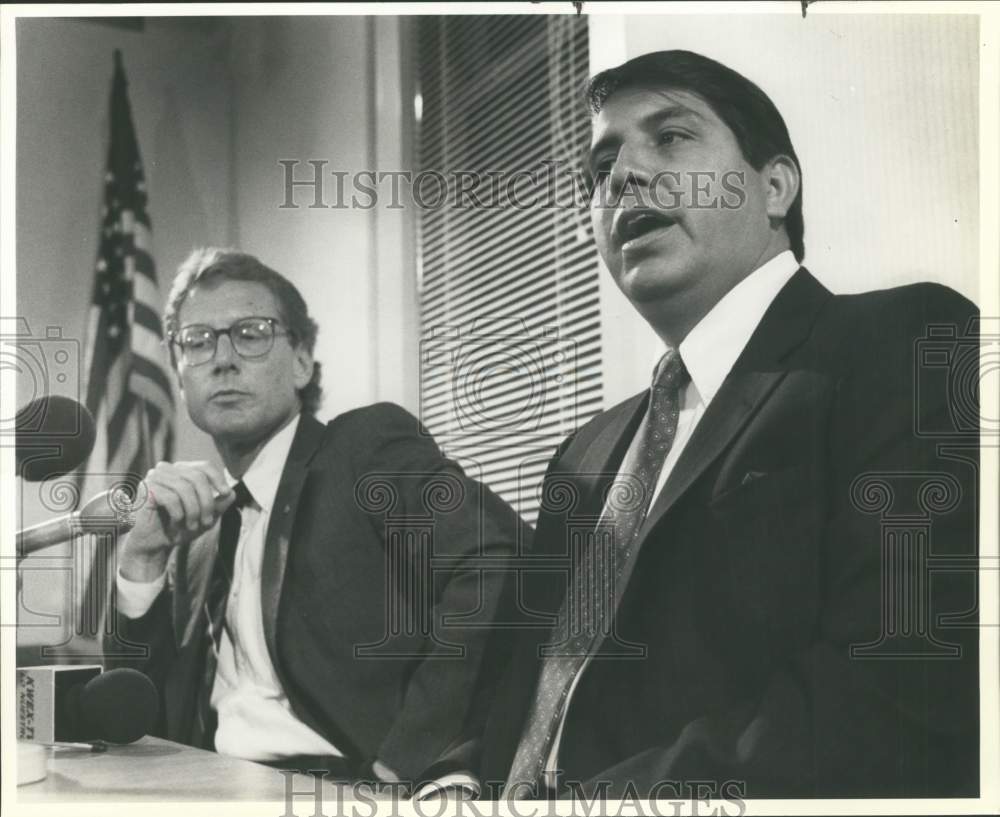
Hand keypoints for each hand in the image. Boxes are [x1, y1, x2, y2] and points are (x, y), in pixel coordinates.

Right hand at [120, 461, 233, 581]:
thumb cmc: (179, 527)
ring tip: (193, 526)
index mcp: (181, 471)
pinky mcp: (145, 489)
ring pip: (184, 488)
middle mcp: (167, 469)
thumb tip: (232, 493)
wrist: (154, 544)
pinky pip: (170, 498)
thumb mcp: (205, 516)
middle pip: (197, 477)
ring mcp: (154, 477)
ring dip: (193, 511)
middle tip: (207, 522)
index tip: (225, 494)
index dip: (218, 478)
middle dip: (207, 502)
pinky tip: (176, 524)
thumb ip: (219, 504)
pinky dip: (178, 514)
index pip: (204, 466)